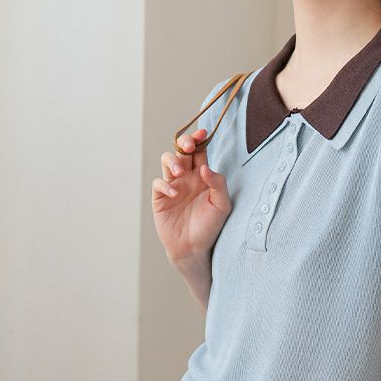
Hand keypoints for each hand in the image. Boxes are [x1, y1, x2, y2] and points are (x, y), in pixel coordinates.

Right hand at [152, 128, 232, 261]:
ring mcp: (173, 185)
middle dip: (184, 143)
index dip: (200, 140)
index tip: (203, 133)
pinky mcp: (161, 197)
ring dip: (172, 161)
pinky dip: (164, 184)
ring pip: (167, 161)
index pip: (200, 151)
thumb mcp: (222, 205)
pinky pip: (158, 183)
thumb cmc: (210, 226)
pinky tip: (174, 194)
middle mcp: (188, 177)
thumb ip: (218, 184)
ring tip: (180, 172)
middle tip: (188, 146)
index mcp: (204, 175)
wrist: (194, 248)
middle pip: (182, 151)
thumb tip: (206, 167)